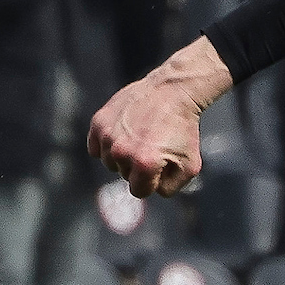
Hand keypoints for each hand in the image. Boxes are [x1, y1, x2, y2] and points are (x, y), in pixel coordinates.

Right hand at [88, 37, 228, 196]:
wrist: (171, 92)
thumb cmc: (183, 129)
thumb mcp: (190, 166)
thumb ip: (170, 188)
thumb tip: (151, 191)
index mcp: (144, 164)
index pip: (139, 192)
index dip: (152, 182)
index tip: (161, 166)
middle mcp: (121, 151)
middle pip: (124, 176)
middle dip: (139, 167)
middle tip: (154, 146)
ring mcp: (107, 136)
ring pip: (109, 162)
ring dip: (123, 156)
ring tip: (140, 138)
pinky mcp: (98, 122)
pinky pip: (95, 148)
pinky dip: (106, 146)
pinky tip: (123, 135)